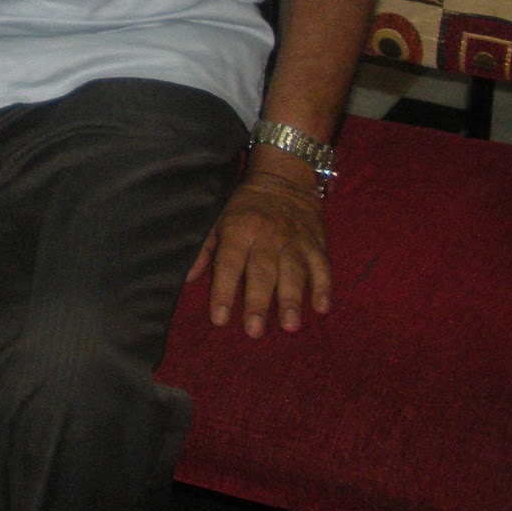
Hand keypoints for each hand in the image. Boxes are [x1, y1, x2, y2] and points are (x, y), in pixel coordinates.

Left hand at [188, 161, 330, 337]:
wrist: (283, 179)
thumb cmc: (244, 207)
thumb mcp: (217, 219)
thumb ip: (204, 249)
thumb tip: (187, 278)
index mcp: (238, 231)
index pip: (228, 264)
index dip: (223, 291)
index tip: (220, 319)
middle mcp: (266, 237)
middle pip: (262, 273)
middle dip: (258, 303)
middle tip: (255, 331)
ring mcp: (294, 241)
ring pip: (293, 273)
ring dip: (292, 300)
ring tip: (290, 326)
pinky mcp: (316, 244)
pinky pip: (322, 267)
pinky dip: (324, 287)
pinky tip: (322, 307)